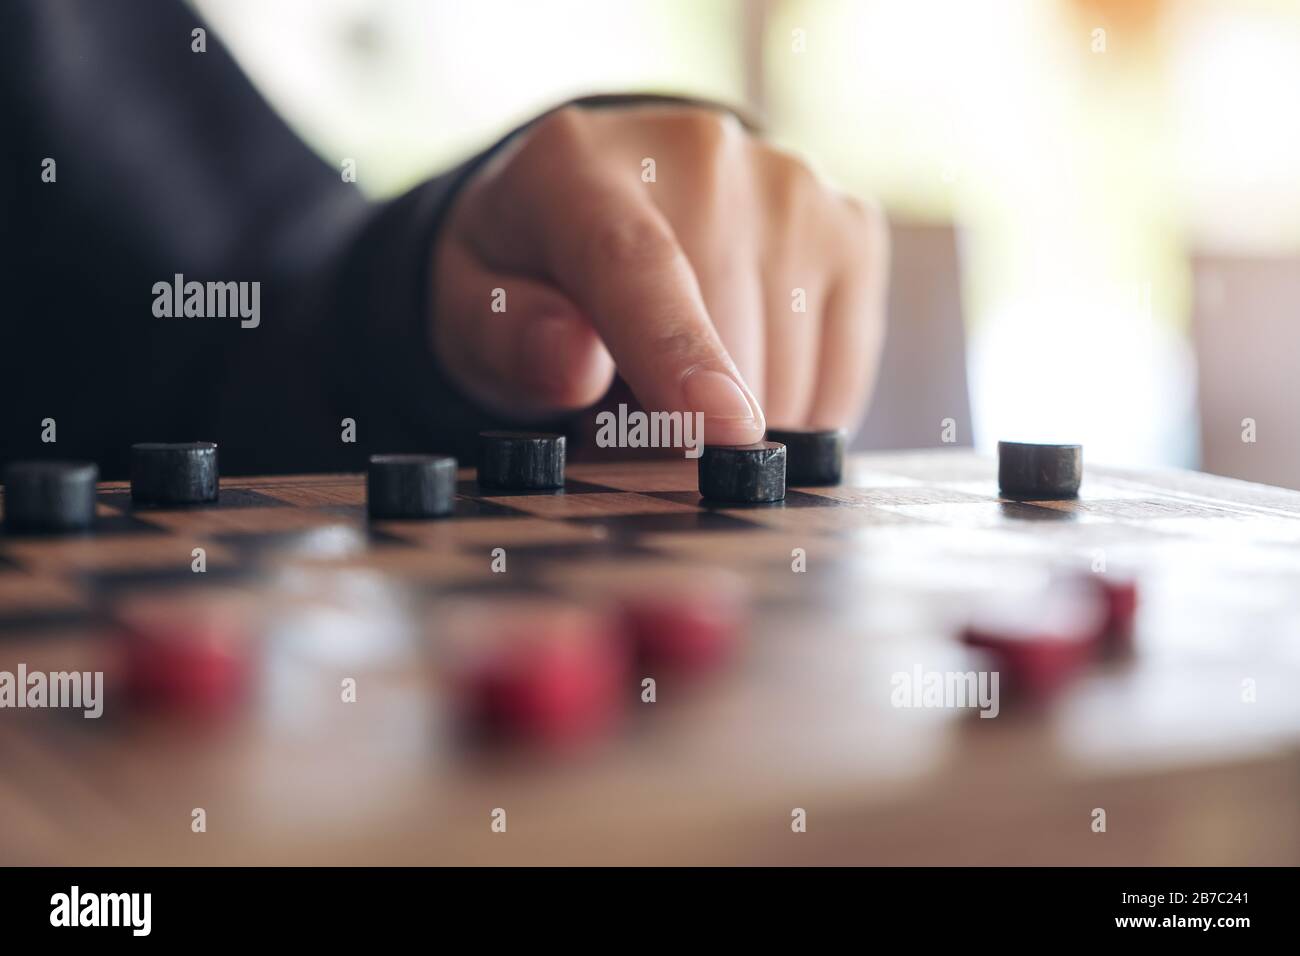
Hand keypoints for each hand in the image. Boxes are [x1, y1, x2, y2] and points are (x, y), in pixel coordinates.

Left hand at [431, 104, 888, 445]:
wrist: (610, 201)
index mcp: (579, 168)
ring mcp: (791, 187)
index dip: (678, 351)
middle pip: (727, 345)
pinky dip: (795, 409)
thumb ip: (509, 339)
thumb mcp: (476, 310)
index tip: (722, 427)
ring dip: (736, 418)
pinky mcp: (851, 229)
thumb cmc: (534, 273)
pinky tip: (747, 370)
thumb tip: (572, 365)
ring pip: (790, 376)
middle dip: (680, 422)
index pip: (638, 264)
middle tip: (626, 403)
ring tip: (683, 374)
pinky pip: (839, 380)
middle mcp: (703, 155)